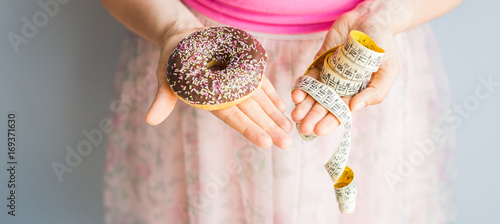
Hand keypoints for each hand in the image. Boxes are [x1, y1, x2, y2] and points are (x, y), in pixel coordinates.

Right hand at [146, 29, 292, 148]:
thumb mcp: (166, 78)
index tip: (265, 142)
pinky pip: (261, 83)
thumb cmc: (173, 60)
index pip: (233, 118)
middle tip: (287, 143)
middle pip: (252, 113)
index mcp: (211, 100)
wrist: (183, 39)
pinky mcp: (244, 70)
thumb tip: (150, 120)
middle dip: (269, 128)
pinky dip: (271, 94)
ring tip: (289, 129)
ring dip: (275, 115)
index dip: (248, 129)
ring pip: (259, 101)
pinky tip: (283, 107)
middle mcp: (227, 94)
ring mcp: (237, 83)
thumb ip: (163, 99)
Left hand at [291, 10, 399, 135]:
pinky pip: (308, 78)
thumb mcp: (388, 70)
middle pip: (324, 107)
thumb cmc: (383, 46)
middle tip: (302, 128)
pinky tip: (296, 94)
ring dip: (304, 106)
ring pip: (313, 95)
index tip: (319, 130)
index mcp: (357, 94)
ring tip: (295, 115)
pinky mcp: (318, 63)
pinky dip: (302, 86)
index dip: (330, 122)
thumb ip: (376, 91)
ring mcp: (328, 76)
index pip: (341, 112)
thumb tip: (354, 107)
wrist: (370, 19)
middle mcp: (341, 88)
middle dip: (313, 118)